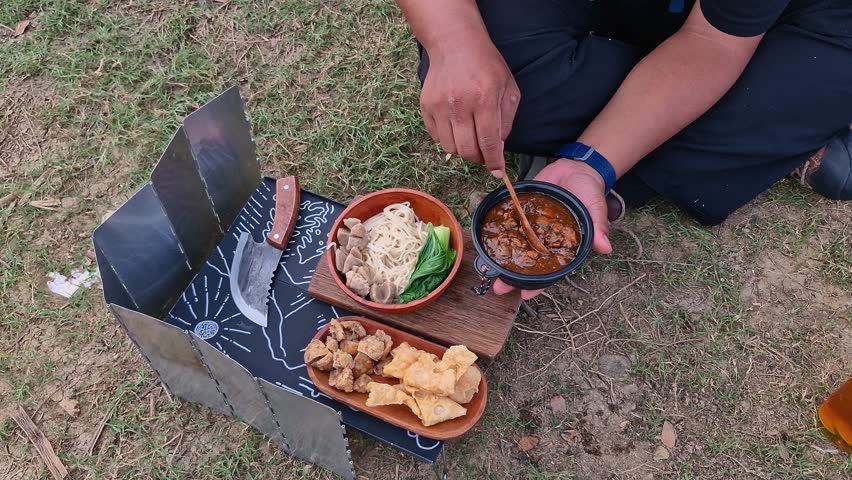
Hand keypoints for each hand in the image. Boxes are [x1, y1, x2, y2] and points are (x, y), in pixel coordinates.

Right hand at [420, 35, 519, 176]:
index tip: (497, 172)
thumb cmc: (486, 65)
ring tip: (470, 138)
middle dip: (478, 158)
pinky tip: (457, 127)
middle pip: (467, 150)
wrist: (455, 43)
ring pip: (450, 148)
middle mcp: (459, 104)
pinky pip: (437, 137)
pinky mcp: (426, 107)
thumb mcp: (508, 87)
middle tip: (484, 153)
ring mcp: (439, 106)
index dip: (493, 161)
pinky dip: (448, 139)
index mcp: (484, 99)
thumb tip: (498, 147)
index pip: (488, 142)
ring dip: (463, 150)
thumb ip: (506, 119)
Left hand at [493, 159, 612, 298]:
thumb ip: (598, 228)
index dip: (538, 285)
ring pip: (515, 246)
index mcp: (563, 246)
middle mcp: (544, 240)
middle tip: (498, 287)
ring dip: (501, 258)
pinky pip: (508, 224)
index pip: (550, 271)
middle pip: (527, 264)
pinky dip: (498, 233)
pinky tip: (485, 241)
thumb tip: (605, 248)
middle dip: (512, 277)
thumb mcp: (595, 209)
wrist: (575, 166)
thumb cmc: (589, 192)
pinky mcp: (521, 212)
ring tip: (487, 269)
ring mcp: (531, 227)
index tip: (524, 296)